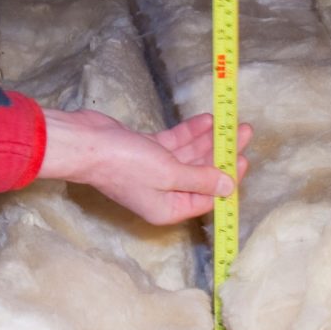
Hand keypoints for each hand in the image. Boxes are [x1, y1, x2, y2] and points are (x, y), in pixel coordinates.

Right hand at [38, 108, 253, 225]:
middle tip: (243, 131)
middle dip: (222, 153)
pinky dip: (189, 133)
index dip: (228, 178)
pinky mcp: (147, 151)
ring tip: (230, 121)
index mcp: (168, 209)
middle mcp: (163, 193)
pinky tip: (206, 120)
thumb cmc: (125, 164)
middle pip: (200, 174)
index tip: (244, 158)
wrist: (86, 144)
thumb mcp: (169, 173)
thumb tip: (228, 186)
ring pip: (189, 156)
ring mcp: (154, 171)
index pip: (207, 198)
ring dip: (209, 140)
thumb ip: (200, 179)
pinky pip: (175, 144)